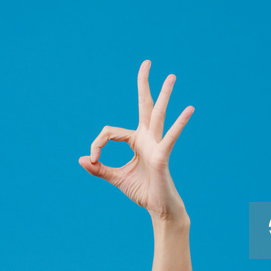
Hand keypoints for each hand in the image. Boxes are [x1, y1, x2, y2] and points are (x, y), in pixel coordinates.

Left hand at [79, 60, 193, 220]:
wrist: (158, 209)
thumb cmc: (142, 191)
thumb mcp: (115, 178)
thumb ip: (99, 168)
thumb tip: (82, 159)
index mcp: (136, 140)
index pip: (109, 132)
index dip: (97, 145)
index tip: (93, 160)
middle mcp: (147, 137)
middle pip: (144, 105)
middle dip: (144, 84)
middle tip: (147, 62)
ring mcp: (156, 144)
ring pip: (158, 115)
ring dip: (164, 95)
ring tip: (171, 76)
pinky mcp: (162, 156)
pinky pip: (170, 137)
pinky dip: (179, 124)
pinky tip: (189, 110)